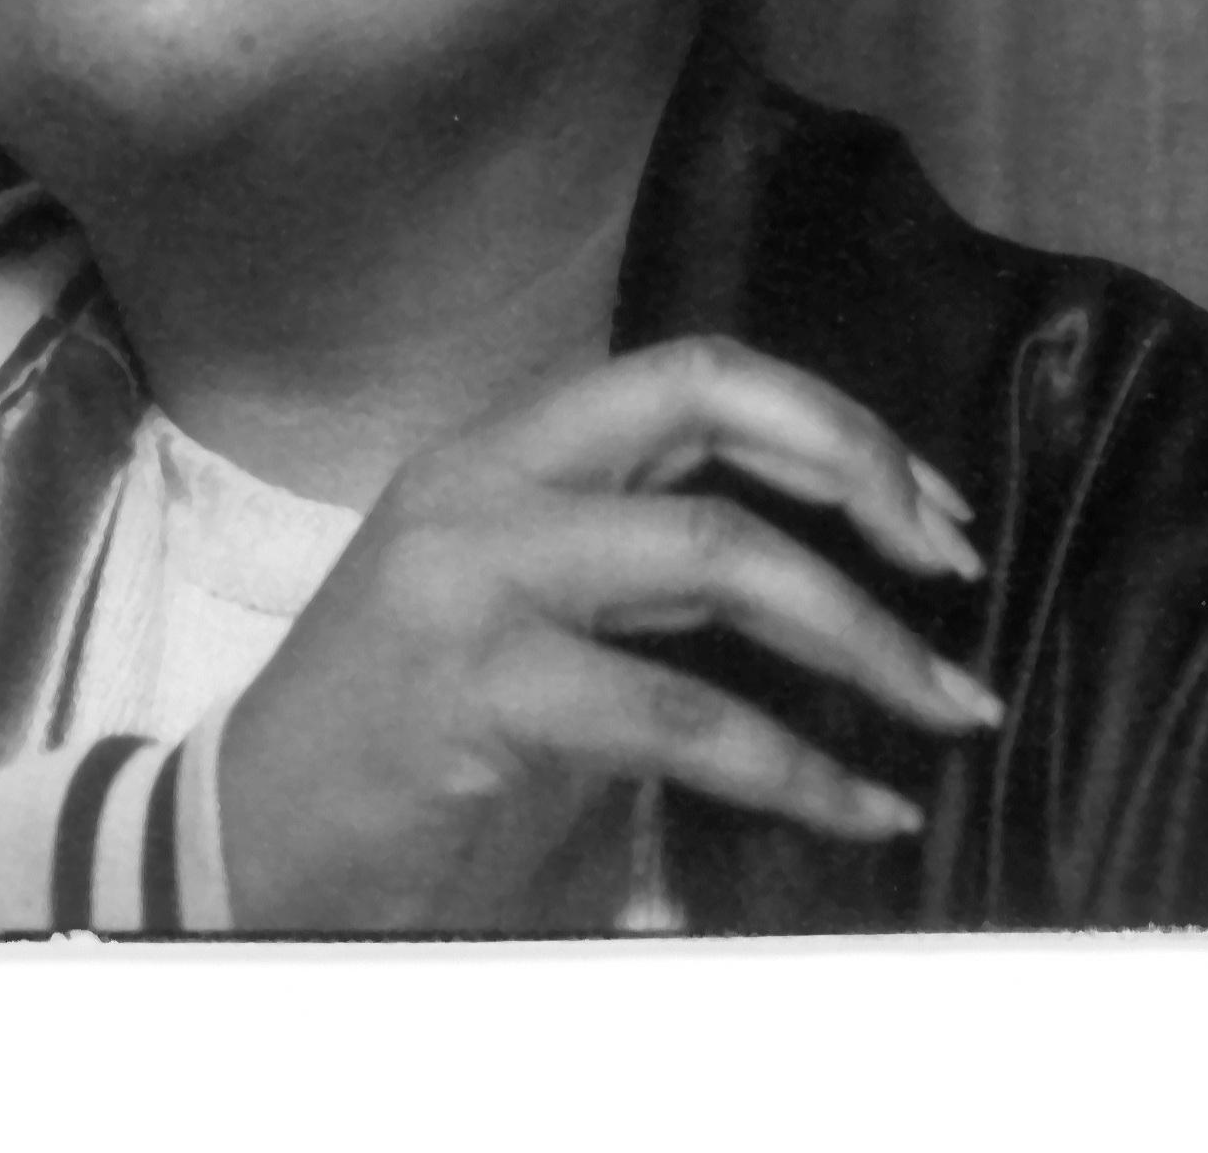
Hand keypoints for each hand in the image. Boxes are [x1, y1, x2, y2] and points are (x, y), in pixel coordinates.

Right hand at [217, 335, 1000, 932]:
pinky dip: (798, 768)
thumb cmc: (406, 730)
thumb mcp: (526, 601)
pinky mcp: (483, 689)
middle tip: (956, 567)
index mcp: (507, 445)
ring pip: (717, 553)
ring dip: (862, 635)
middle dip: (861, 472)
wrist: (250, 837)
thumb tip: (819, 558)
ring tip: (950, 705)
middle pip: (710, 405)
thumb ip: (641, 562)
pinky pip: (684, 716)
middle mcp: (490, 479)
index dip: (828, 422)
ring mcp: (478, 575)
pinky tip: (863, 807)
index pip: (695, 370)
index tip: (928, 503)